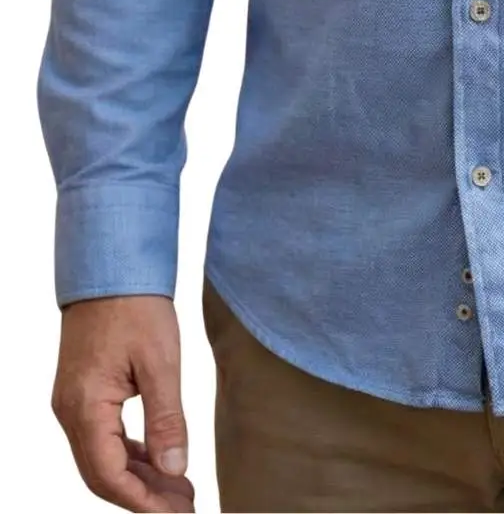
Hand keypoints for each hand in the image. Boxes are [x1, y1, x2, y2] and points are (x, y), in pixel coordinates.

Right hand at [51, 295, 195, 509]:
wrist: (109, 264)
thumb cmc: (135, 305)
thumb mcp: (160, 361)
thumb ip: (166, 418)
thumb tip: (174, 470)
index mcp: (85, 407)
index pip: (109, 476)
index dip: (142, 502)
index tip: (176, 513)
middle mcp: (70, 412)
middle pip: (102, 475)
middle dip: (142, 497)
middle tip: (183, 507)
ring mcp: (72, 403)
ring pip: (101, 459)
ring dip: (138, 478)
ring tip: (178, 490)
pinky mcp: (82, 393)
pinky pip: (101, 438)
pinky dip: (129, 455)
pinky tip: (158, 460)